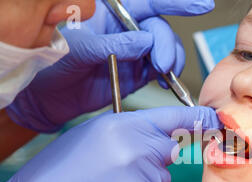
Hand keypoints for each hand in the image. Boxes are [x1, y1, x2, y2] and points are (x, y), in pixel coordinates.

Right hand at [0, 106, 221, 181]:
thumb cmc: (62, 170)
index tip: (215, 119)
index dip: (199, 118)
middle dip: (154, 160)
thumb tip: (162, 136)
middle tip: (122, 169)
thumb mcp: (93, 134)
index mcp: (125, 128)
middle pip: (169, 153)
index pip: (175, 119)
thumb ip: (132, 131)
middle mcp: (140, 153)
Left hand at [6, 0, 214, 132]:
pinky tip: (164, 82)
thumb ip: (112, 44)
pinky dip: (168, 77)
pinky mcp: (137, 74)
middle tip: (162, 64)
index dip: (177, 3)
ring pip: (165, 50)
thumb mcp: (79, 50)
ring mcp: (134, 53)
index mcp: (110, 15)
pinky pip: (160, 71)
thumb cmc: (53, 66)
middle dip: (166, 44)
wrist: (48, 99)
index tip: (201, 5)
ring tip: (163, 73)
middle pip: (159, 29)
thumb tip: (144, 42)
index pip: (149, 3)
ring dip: (171, 60)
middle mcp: (126, 32)